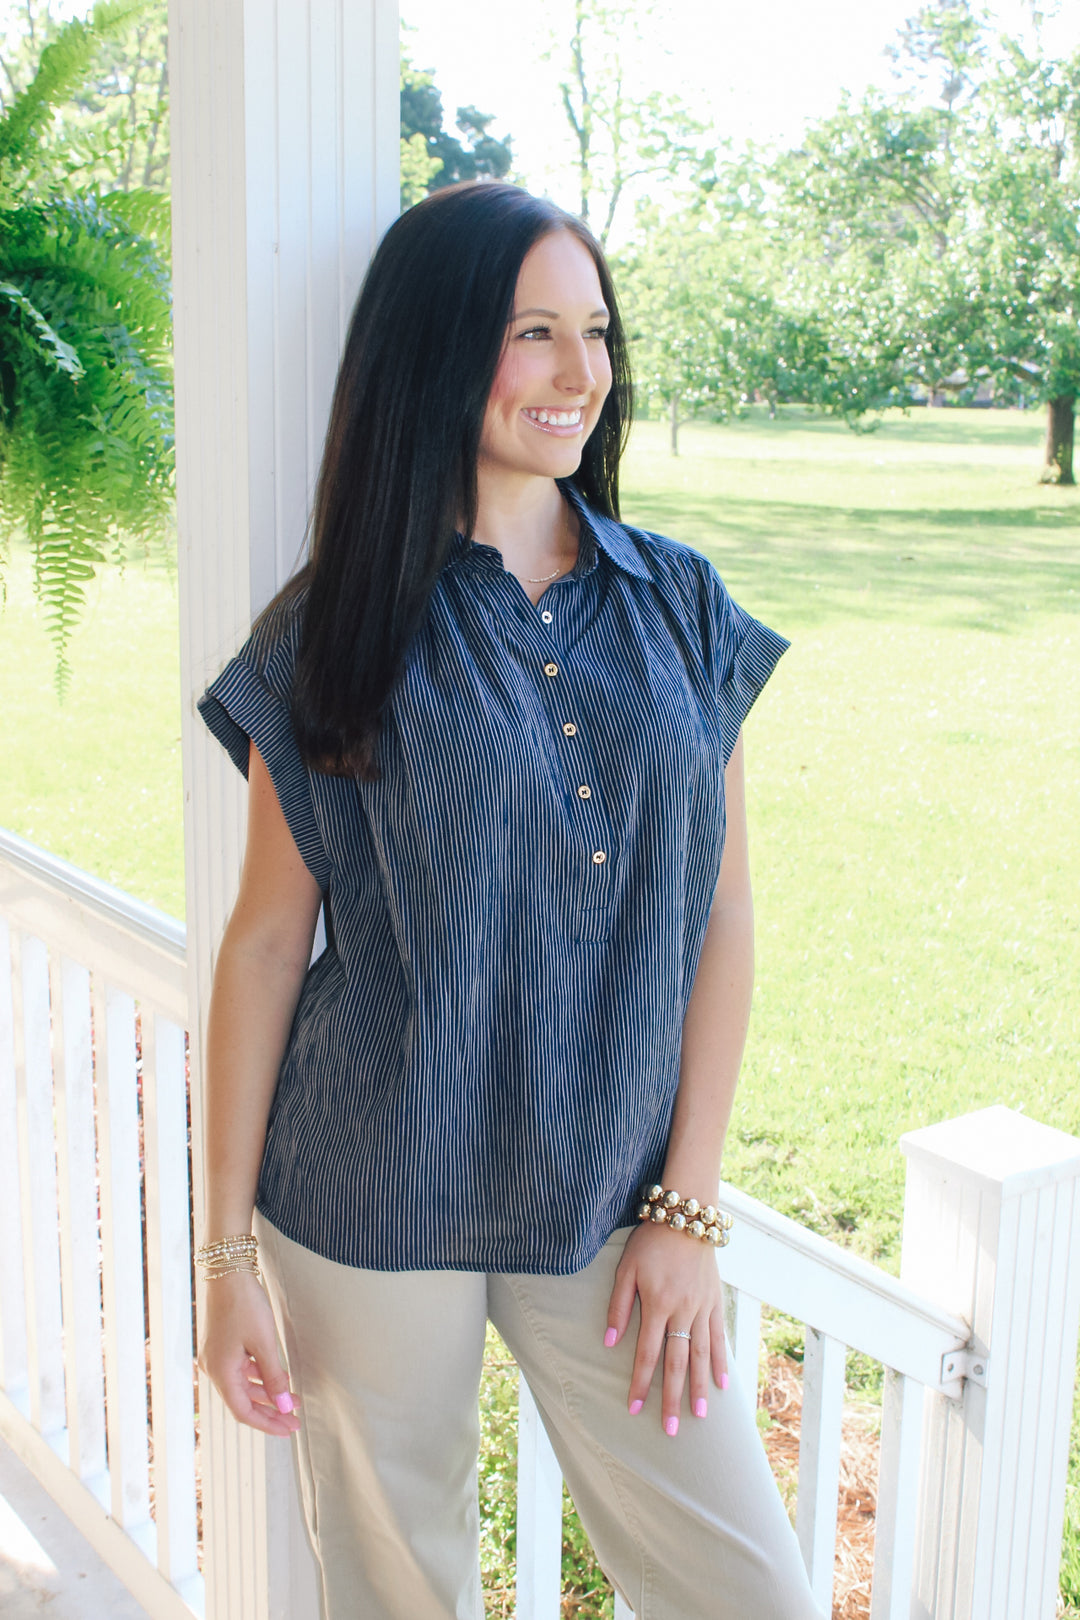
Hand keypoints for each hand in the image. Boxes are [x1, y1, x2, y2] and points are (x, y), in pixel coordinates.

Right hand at [197, 1271, 300, 1436]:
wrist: (228, 1272)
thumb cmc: (244, 1304)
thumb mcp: (264, 1342)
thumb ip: (274, 1377)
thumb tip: (283, 1406)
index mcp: (220, 1372)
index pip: (243, 1412)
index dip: (266, 1423)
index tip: (288, 1429)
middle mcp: (213, 1369)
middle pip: (243, 1401)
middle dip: (269, 1411)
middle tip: (294, 1420)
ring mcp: (216, 1357)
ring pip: (242, 1386)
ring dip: (266, 1393)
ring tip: (291, 1397)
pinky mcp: (221, 1346)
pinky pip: (240, 1370)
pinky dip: (258, 1376)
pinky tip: (278, 1375)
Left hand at [605, 1223, 727, 1434]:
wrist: (687, 1216)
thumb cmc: (650, 1241)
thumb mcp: (626, 1268)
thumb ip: (618, 1305)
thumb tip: (609, 1341)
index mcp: (656, 1305)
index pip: (646, 1354)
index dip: (639, 1383)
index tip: (633, 1409)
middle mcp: (682, 1312)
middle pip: (676, 1363)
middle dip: (671, 1398)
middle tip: (669, 1430)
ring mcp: (702, 1308)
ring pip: (701, 1355)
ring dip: (698, 1388)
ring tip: (698, 1416)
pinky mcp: (716, 1302)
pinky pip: (719, 1337)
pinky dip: (720, 1361)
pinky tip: (722, 1384)